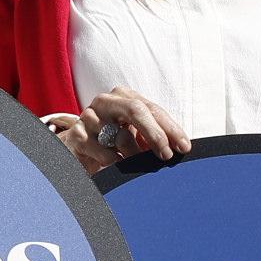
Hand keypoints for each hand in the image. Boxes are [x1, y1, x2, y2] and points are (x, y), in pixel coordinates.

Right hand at [69, 88, 192, 171]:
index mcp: (123, 96)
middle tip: (166, 155)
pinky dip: (113, 161)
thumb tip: (181, 146)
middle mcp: (105, 102)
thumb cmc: (112, 140)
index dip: (171, 128)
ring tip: (136, 163)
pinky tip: (114, 163)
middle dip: (155, 134)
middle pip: (136, 111)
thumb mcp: (134, 132)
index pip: (152, 108)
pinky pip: (103, 152)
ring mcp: (88, 117)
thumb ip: (154, 133)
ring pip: (120, 136)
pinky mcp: (76, 135)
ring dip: (134, 154)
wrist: (78, 149)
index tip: (184, 147)